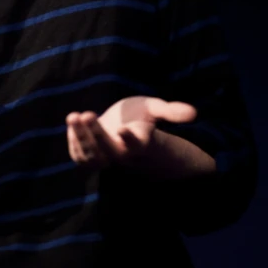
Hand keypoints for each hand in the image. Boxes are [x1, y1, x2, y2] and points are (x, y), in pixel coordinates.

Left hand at [66, 96, 196, 170]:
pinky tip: (73, 124)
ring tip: (73, 116)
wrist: (126, 131)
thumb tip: (194, 113)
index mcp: (140, 143)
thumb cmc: (142, 118)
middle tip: (87, 114)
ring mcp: (106, 159)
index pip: (136, 145)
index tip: (123, 129)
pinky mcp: (92, 158)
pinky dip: (74, 144)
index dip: (130, 139)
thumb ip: (171, 111)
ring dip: (80, 137)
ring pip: (91, 156)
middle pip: (108, 150)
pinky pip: (81, 158)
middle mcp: (123, 154)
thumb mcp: (154, 109)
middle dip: (96, 133)